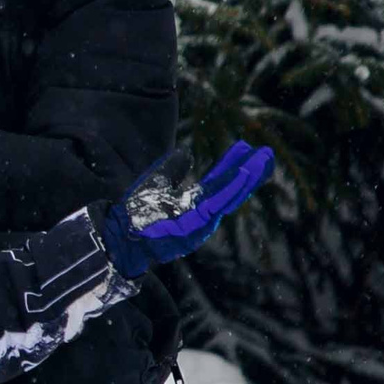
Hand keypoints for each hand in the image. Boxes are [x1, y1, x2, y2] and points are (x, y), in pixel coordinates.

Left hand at [103, 143, 275, 277]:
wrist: (116, 235)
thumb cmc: (134, 214)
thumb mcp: (155, 183)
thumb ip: (172, 169)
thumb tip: (186, 151)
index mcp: (193, 204)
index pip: (219, 183)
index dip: (233, 166)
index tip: (246, 148)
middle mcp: (200, 215)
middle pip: (230, 191)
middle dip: (250, 174)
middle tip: (267, 154)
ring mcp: (198, 223)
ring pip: (227, 198)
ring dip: (246, 179)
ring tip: (261, 161)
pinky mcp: (193, 228)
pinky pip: (215, 206)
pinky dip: (231, 191)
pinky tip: (242, 175)